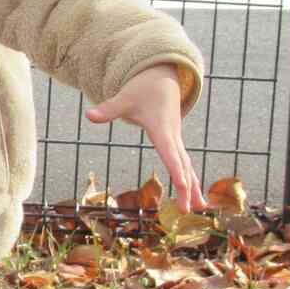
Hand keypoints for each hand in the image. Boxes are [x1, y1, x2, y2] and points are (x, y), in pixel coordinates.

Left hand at [85, 63, 206, 213]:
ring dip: (194, 186)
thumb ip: (108, 109)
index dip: (176, 170)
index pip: (170, 153)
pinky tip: (193, 194)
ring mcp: (176, 140)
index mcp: (162, 129)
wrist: (162, 79)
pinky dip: (190, 178)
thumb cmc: (143, 90)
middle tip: (188, 210)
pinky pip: (185, 164)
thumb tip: (88, 115)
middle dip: (186, 188)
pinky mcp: (175, 142)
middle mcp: (173, 137)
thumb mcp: (124, 98)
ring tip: (200, 208)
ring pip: (187, 166)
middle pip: (182, 165)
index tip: (183, 187)